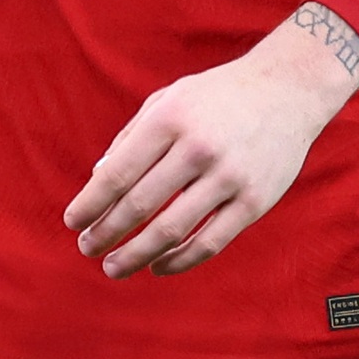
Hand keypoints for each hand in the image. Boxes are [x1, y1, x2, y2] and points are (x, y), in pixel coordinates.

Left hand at [63, 8, 358, 276]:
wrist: (286, 91)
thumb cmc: (214, 98)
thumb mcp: (166, 100)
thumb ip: (131, 139)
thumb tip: (97, 182)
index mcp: (168, 120)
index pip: (117, 173)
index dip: (90, 204)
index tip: (72, 222)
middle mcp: (197, 148)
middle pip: (139, 204)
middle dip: (106, 232)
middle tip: (86, 249)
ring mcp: (229, 176)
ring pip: (172, 230)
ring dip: (136, 255)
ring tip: (114, 268)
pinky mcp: (255, 201)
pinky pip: (211, 242)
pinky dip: (179, 261)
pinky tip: (157, 267)